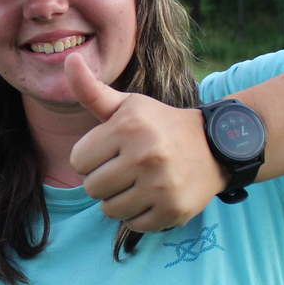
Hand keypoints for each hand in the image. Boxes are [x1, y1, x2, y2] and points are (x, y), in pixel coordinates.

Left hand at [66, 54, 224, 231]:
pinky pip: (134, 225)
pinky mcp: (174, 210)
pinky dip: (139, 215)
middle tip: (127, 168)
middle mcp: (145, 156)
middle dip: (104, 179)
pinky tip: (154, 196)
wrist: (215, 146)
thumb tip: (68, 59)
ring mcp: (162, 186)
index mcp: (128, 127)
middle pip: (91, 188)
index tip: (111, 150)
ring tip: (139, 182)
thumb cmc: (159, 125)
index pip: (78, 161)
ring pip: (109, 210)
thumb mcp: (127, 105)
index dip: (91, 157)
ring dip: (119, 199)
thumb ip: (91, 90)